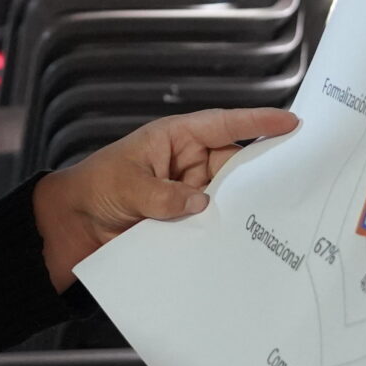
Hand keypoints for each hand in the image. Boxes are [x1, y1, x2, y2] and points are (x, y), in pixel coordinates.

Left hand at [33, 107, 301, 290]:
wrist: (71, 228)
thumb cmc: (93, 189)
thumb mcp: (126, 186)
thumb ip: (162, 195)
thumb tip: (200, 203)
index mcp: (176, 139)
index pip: (223, 126)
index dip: (257, 123)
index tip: (290, 122)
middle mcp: (187, 164)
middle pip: (234, 164)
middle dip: (260, 172)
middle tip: (294, 181)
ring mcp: (188, 194)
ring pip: (227, 197)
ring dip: (242, 208)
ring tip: (272, 217)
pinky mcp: (185, 222)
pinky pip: (212, 224)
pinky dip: (224, 231)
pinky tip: (240, 242)